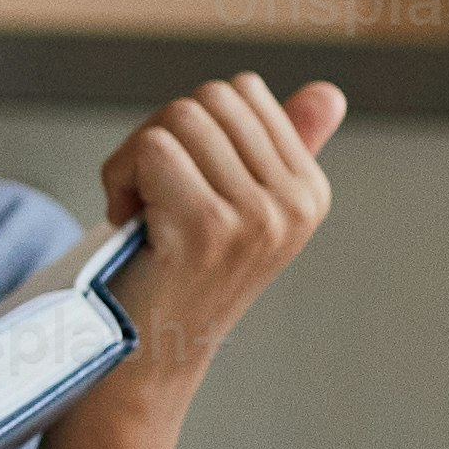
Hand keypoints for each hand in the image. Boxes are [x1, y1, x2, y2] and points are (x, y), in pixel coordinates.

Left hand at [92, 71, 345, 398]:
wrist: (146, 357)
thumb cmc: (178, 275)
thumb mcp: (239, 207)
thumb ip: (281, 147)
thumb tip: (330, 92)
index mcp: (308, 190)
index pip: (243, 91)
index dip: (191, 126)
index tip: (180, 183)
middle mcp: (293, 203)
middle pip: (210, 99)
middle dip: (161, 134)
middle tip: (149, 195)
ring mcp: (254, 217)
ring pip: (178, 118)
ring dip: (134, 158)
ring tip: (139, 210)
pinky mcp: (206, 229)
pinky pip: (152, 148)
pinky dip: (118, 175)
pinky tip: (126, 220)